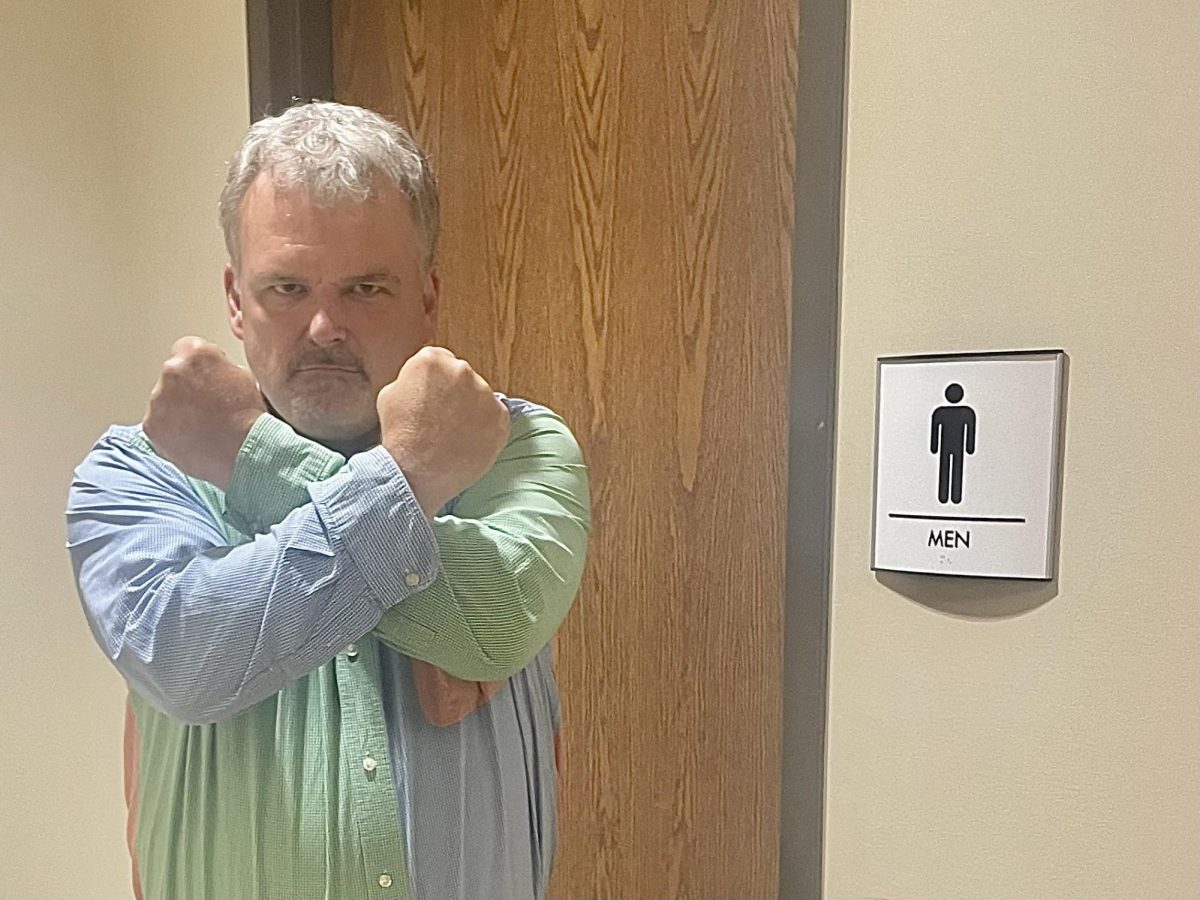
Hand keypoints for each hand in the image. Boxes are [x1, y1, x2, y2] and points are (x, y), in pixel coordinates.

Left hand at [142, 337, 265, 489]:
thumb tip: (214, 373)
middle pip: (173, 375)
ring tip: (203, 427)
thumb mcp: (244, 377)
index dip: (198, 365)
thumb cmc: (249, 416)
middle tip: (208, 407)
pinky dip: (171, 431)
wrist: (243, 449)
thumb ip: (220, 367)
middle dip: (186, 388)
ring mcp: (158, 399)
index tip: (206, 377)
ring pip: (164, 401)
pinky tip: (193, 438)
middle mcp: (171, 371)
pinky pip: (159, 425)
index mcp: (196, 354)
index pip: (186, 348)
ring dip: (178, 410)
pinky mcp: (151, 425)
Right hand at [378, 347, 508, 515]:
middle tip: (441, 419)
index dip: (434, 382)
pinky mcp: (501, 417)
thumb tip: (422, 382)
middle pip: (461, 376)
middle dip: (454, 393)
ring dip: (470, 410)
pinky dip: (485, 428)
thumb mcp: (389, 394)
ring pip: (480, 397)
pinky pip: (495, 418)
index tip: (432, 398)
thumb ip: (411, 379)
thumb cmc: (400, 437)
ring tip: (453, 434)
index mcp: (432, 360)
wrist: (417, 472)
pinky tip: (467, 441)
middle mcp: (462, 371)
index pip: (439, 361)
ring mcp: (485, 394)